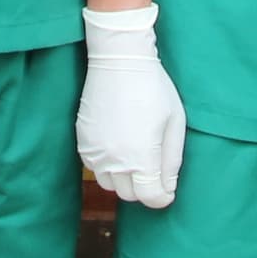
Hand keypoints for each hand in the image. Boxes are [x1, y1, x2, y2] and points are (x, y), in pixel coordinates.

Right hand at [77, 5, 184, 210]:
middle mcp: (114, 160)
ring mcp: (95, 151)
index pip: (150, 197)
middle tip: (154, 169)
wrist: (118, 59)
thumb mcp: (174, 122)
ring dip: (124, 179)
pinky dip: (106, 166)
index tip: (168, 190)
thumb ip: (172, 160)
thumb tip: (168, 188)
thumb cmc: (153, 88)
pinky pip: (94, 167)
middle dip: (144, 188)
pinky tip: (118, 147)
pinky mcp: (82, 141)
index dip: (162, 197)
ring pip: (109, 184)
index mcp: (141, 157)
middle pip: (129, 195)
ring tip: (135, 157)